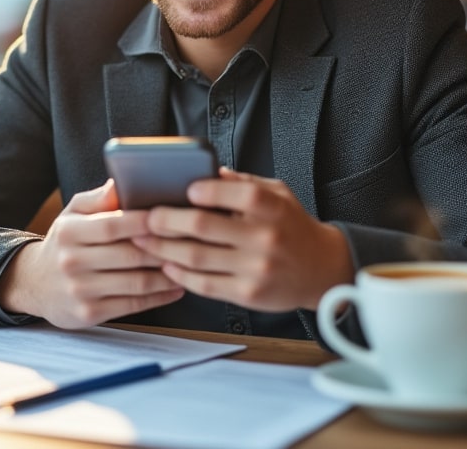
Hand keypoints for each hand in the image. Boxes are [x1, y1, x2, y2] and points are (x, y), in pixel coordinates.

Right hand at [0, 181, 184, 327]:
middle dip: (164, 247)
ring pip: (136, 281)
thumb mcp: (73, 215)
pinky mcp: (89, 313)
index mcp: (70, 232)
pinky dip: (160, 296)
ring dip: (168, 274)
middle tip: (192, 240)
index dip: (144, 221)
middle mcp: (72, 261)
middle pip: (129, 254)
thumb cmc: (65, 243)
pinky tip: (177, 286)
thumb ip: (98, 200)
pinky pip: (133, 304)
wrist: (35, 283)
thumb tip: (122, 182)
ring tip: (190, 264)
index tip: (170, 215)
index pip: (112, 225)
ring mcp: (80, 290)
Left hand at [132, 169, 353, 311]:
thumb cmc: (292, 226)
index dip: (198, 190)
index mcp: (270, 206)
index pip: (228, 192)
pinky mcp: (248, 294)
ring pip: (195, 257)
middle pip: (201, 226)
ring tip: (144, 241)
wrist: (322, 269)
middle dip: (165, 220)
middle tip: (145, 217)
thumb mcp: (277, 193)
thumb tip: (203, 172)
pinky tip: (166, 265)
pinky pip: (204, 284)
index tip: (179, 189)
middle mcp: (263, 237)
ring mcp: (255, 268)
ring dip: (162, 249)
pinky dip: (179, 274)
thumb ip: (242, 183)